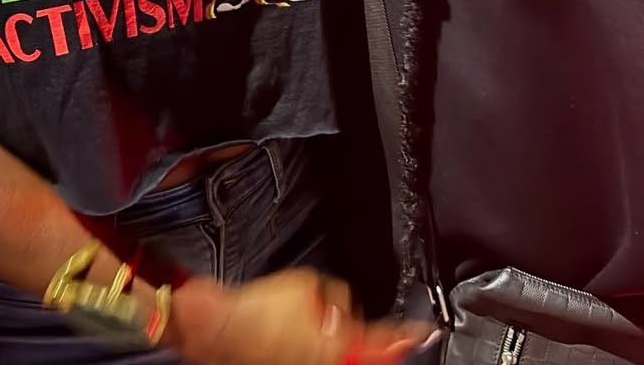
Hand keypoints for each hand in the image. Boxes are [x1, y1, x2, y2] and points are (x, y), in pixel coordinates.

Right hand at [165, 269, 431, 364]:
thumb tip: (342, 312)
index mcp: (334, 345)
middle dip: (378, 346)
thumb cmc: (259, 309)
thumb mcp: (309, 286)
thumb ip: (337, 300)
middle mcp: (324, 362)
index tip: (422, 332)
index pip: (382, 344)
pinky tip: (309, 337)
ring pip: (340, 358)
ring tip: (327, 329)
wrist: (220, 328)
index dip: (405, 337)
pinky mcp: (290, 364)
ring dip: (349, 346)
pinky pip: (318, 357)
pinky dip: (325, 348)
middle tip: (393, 334)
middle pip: (363, 358)